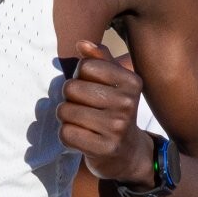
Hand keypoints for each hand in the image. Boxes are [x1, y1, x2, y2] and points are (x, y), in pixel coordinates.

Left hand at [57, 47, 148, 179]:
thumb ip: (100, 60)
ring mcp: (117, 128)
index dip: (80, 75)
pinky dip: (67, 135)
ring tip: (79, 121)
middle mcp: (127, 104)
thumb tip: (82, 44)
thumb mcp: (115, 82)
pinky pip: (67, 134)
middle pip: (72, 88)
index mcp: (131, 82)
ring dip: (66, 117)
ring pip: (65, 111)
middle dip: (69, 97)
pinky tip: (80, 136)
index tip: (90, 87)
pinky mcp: (104, 149)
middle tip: (81, 106)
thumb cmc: (115, 111)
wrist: (128, 152)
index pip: (86, 66)